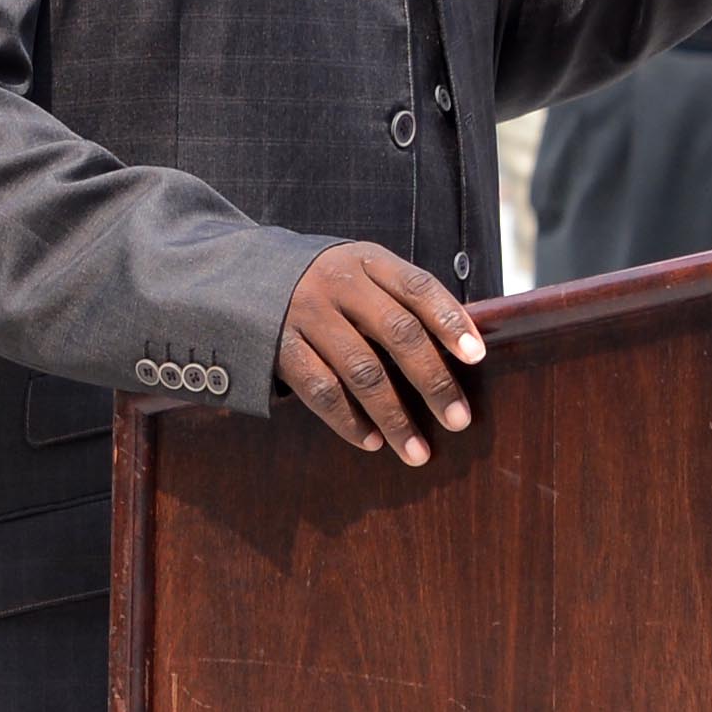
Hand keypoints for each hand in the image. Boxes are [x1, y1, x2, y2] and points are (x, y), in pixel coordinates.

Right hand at [275, 242, 483, 467]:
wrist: (235, 275)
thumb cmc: (318, 282)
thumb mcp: (355, 270)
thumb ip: (395, 297)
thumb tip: (458, 349)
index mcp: (365, 260)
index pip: (418, 286)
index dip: (449, 321)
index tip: (476, 357)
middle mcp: (336, 283)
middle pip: (397, 332)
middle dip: (433, 380)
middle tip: (458, 419)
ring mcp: (304, 314)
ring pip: (361, 371)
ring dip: (395, 416)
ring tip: (418, 451)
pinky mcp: (277, 346)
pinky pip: (321, 390)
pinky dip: (349, 421)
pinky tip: (372, 442)